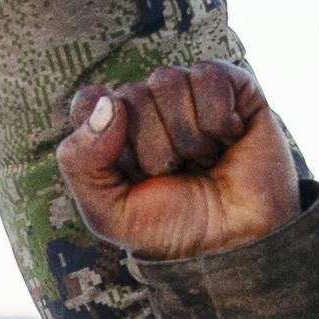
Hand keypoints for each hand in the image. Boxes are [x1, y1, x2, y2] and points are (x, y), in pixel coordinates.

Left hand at [59, 63, 293, 261]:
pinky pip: (209, 74)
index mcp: (115, 132)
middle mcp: (150, 106)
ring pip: (168, 80)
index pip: (89, 100)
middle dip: (156, 147)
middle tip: (178, 174)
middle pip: (132, 95)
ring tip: (205, 160)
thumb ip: (82, 161)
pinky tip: (229, 138)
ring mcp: (190, 94)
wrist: (236, 244)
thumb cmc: (173, 228)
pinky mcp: (233, 87)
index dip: (105, 134)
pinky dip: (218, 115)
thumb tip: (108, 102)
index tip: (131, 171)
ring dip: (188, 135)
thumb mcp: (108, 212)